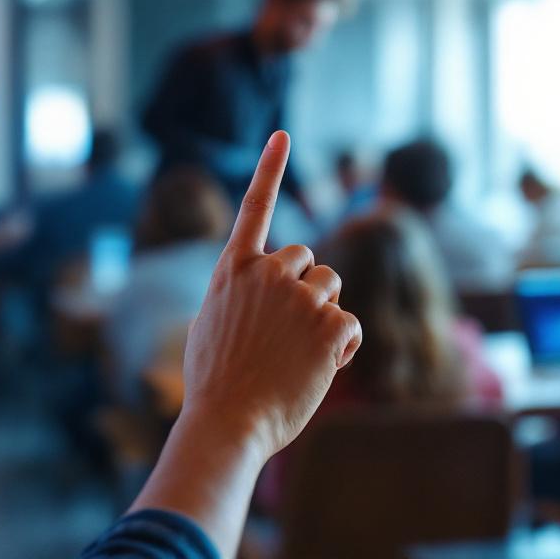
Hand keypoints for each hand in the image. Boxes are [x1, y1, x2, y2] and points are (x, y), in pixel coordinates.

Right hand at [182, 130, 360, 462]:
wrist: (229, 423)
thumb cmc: (214, 385)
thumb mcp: (208, 327)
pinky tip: (317, 369)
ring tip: (297, 354)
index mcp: (233, 270)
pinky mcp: (329, 325)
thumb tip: (250, 295)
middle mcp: (267, 272)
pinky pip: (351, 324)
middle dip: (307, 288)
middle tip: (287, 331)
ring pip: (331, 288)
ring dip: (324, 316)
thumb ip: (234, 298)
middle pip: (307, 259)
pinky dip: (341, 347)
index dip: (269, 169)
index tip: (283, 135)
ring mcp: (299, 296)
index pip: (254, 207)